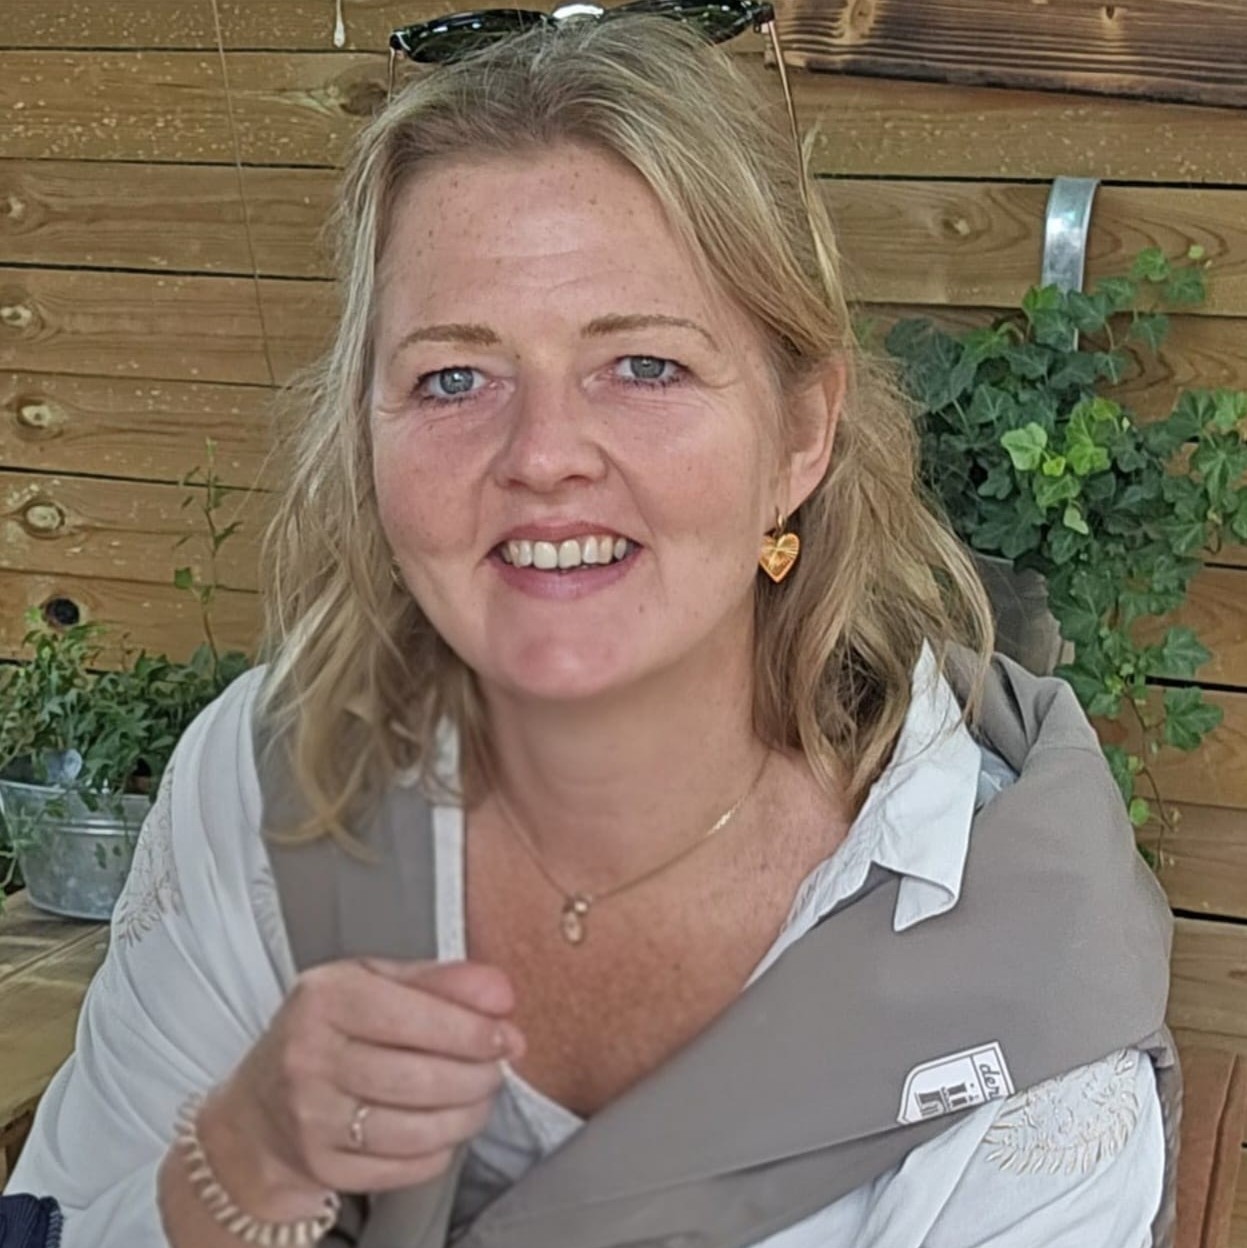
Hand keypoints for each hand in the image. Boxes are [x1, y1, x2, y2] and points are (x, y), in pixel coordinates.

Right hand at [197, 959, 524, 1208]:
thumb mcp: (372, 982)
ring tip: (478, 1095)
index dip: (471, 1029)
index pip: (413, 1016)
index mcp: (325, 999)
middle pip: (421, 1077)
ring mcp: (312, 1119)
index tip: (504, 1033)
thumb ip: (439, 980)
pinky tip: (445, 1127)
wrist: (258, 1110)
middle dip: (478, 1074)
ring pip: (417, 1127)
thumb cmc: (327, 1032)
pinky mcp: (322, 1167)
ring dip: (468, 1113)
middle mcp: (310, 1058)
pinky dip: (440, 1149)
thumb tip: (499, 991)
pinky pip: (405, 1166)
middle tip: (497, 1066)